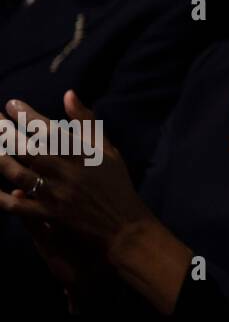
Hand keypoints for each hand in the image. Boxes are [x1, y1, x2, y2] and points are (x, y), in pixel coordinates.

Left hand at [0, 92, 151, 251]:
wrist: (124, 227)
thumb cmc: (116, 185)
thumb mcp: (108, 150)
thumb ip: (87, 123)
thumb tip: (68, 94)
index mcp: (85, 155)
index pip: (52, 130)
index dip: (29, 116)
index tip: (11, 104)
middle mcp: (69, 173)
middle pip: (30, 150)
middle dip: (6, 134)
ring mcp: (57, 195)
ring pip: (20, 174)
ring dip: (1, 159)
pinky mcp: (49, 216)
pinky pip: (18, 206)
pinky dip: (1, 196)